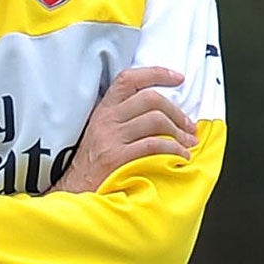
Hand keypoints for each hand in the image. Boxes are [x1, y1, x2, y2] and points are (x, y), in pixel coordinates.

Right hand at [52, 67, 196, 194]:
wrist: (74, 190)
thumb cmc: (92, 163)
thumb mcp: (102, 132)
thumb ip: (125, 117)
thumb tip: (163, 113)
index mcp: (104, 109)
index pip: (130, 79)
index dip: (157, 74)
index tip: (178, 78)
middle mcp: (106, 119)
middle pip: (150, 99)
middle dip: (177, 111)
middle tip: (189, 125)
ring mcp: (110, 137)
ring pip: (155, 120)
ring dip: (179, 132)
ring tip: (188, 143)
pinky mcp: (116, 157)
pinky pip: (153, 145)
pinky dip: (173, 150)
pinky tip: (181, 156)